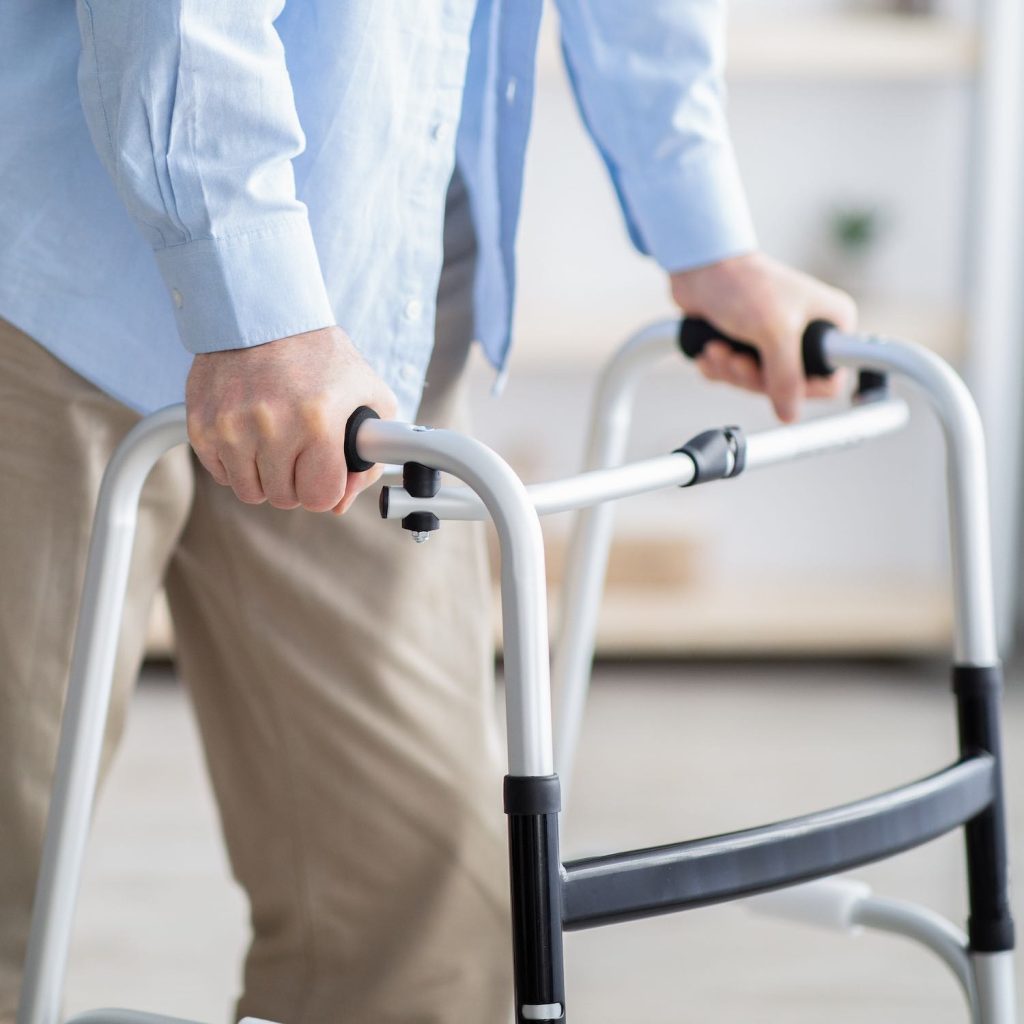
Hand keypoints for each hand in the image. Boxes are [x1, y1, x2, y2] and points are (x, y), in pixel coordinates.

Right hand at [186, 326, 396, 513]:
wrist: (263, 313)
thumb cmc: (321, 356)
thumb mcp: (369, 395)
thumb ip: (371, 456)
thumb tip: (342, 502)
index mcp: (318, 421)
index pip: (320, 496)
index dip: (327, 488)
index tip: (325, 471)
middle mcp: (272, 426)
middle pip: (285, 498)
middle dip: (297, 481)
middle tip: (301, 450)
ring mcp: (232, 426)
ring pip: (251, 492)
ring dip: (266, 475)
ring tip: (276, 442)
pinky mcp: (202, 424)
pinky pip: (221, 473)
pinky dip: (237, 462)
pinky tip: (250, 433)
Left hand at [670, 252, 857, 422]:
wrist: (699, 266)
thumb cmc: (744, 285)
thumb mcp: (774, 332)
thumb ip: (785, 376)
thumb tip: (790, 414)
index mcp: (831, 324)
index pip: (831, 378)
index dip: (803, 389)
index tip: (776, 382)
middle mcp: (807, 333)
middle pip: (786, 386)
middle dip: (752, 377)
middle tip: (736, 359)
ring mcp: (774, 340)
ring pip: (756, 383)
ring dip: (730, 371)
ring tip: (717, 349)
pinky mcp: (745, 343)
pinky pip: (733, 375)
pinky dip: (718, 367)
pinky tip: (709, 348)